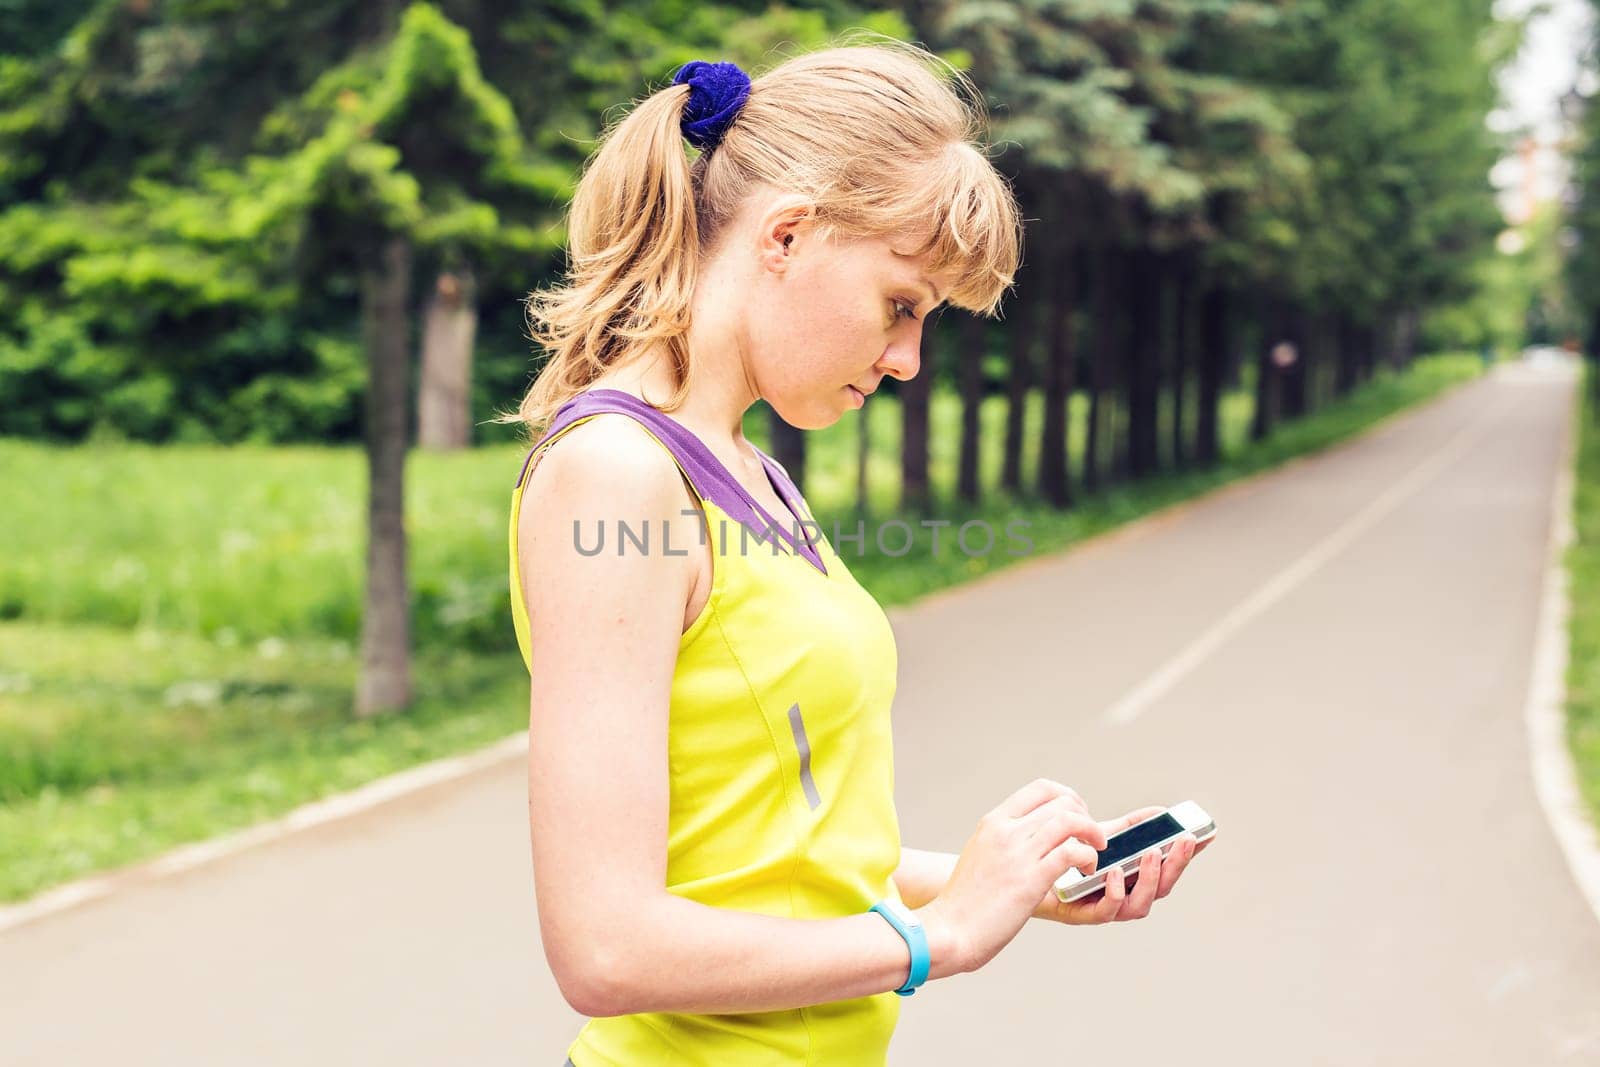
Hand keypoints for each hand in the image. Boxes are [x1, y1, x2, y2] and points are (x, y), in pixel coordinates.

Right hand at [918, 779, 1107, 975]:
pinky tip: (1086, 871)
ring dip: (1092, 833)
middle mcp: (1005, 830)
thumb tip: (1029, 836)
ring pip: (1069, 821)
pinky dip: (1087, 857)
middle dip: (1085, 816)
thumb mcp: (980, 854)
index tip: (1078, 815)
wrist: (949, 930)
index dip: (1068, 797)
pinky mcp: (1030, 879)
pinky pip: (1072, 852)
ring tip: (1095, 852)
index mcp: (993, 822)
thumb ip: (1003, 840)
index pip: (1041, 789)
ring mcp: (1018, 853)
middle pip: (1061, 802)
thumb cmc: (965, 901)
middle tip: (1092, 838)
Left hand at [1030, 805, 1212, 925]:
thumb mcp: (1103, 837)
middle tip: (1186, 839)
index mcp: (1135, 877)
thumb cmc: (1068, 856)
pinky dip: (1116, 894)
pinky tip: (1115, 873)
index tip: (1206, 833)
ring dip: (1150, 879)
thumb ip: (1132, 827)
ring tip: (1151, 854)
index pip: (1170, 867)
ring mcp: (1107, 907)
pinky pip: (1106, 912)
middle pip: (1163, 887)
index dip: (1188, 854)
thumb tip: (1161, 813)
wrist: (1027, 872)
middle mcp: (1126, 895)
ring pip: (1141, 904)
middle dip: (1177, 864)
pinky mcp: (1083, 914)